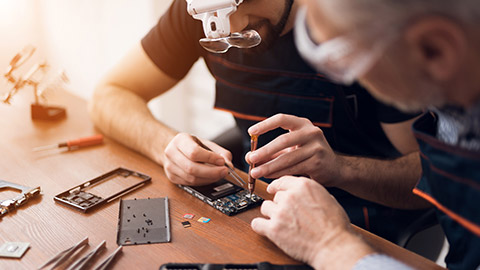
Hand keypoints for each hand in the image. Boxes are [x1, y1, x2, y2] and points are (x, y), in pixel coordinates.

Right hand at [163, 133, 230, 184]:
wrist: (178, 149)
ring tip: (219, 174)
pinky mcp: (171, 177)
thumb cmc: (193, 145)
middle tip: (224, 171)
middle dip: (211, 172)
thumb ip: (221, 153)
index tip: (222, 161)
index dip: (210, 158)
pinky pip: (190, 184)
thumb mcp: (207, 144)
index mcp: (180, 140)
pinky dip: (203, 182)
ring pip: (191, 178)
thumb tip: (229, 165)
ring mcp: (169, 166)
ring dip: (209, 178)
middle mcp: (171, 153)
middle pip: (192, 168)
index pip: (194, 152)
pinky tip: (210, 178)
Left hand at [246, 114, 340, 185]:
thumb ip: (271, 152)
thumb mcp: (291, 149)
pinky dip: (279, 173)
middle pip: (283, 140)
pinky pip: (293, 168)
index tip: (251, 132)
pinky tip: (269, 176)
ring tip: (256, 172)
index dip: (265, 124)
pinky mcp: (317, 162)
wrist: (335, 169)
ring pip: (287, 158)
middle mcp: (311, 132)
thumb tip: (250, 157)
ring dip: (269, 166)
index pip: (282, 118)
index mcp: (302, 124)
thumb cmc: (309, 156)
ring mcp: (316, 147)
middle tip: (251, 158)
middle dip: (265, 150)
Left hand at [251, 176, 373, 268]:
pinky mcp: (273, 229)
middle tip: (289, 215)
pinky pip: (257, 223)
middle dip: (280, 205)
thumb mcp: (326, 198)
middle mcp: (290, 196)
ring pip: (265, 207)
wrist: (333, 245)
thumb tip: (302, 194)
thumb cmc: (335, 226)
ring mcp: (280, 212)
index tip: (273, 190)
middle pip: (275, 196)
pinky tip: (267, 228)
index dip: (277, 187)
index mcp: (303, 186)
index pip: (282, 181)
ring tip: (282, 223)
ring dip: (271, 214)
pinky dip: (261, 226)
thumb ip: (310, 193)